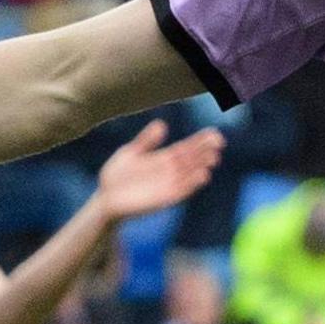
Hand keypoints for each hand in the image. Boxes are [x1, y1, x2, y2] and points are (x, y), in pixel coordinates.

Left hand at [95, 121, 224, 222]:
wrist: (105, 199)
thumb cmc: (116, 176)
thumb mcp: (130, 152)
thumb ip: (146, 140)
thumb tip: (162, 124)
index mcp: (164, 158)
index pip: (187, 147)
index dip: (200, 141)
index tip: (214, 133)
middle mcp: (170, 171)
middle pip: (192, 159)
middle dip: (206, 151)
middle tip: (219, 141)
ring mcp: (169, 185)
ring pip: (190, 174)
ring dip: (202, 166)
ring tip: (214, 157)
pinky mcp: (165, 198)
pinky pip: (182, 190)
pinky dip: (193, 183)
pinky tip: (203, 175)